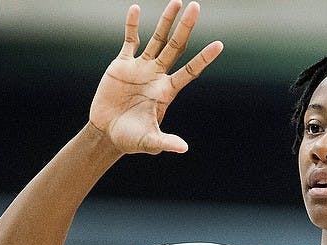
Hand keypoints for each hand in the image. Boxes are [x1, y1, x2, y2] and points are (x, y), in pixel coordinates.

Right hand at [89, 1, 222, 154]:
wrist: (108, 133)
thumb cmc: (131, 139)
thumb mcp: (149, 141)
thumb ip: (166, 142)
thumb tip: (183, 148)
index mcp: (167, 92)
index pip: (190, 71)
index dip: (204, 58)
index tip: (219, 44)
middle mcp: (157, 76)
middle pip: (176, 47)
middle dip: (186, 28)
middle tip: (196, 7)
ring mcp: (141, 68)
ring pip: (157, 39)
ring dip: (166, 21)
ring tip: (177, 2)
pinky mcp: (122, 64)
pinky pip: (129, 40)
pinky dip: (132, 25)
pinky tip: (136, 9)